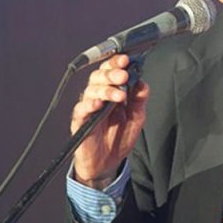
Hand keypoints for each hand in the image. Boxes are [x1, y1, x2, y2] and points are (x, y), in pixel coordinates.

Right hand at [71, 54, 149, 188]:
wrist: (107, 163)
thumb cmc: (119, 138)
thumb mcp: (136, 117)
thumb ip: (139, 100)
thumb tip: (142, 83)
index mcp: (111, 91)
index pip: (111, 71)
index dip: (116, 63)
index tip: (126, 60)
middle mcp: (98, 96)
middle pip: (98, 76)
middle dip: (111, 73)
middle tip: (123, 76)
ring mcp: (88, 108)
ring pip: (91, 90)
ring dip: (105, 89)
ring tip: (119, 95)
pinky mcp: (80, 122)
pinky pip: (81, 109)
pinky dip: (89, 105)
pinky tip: (98, 104)